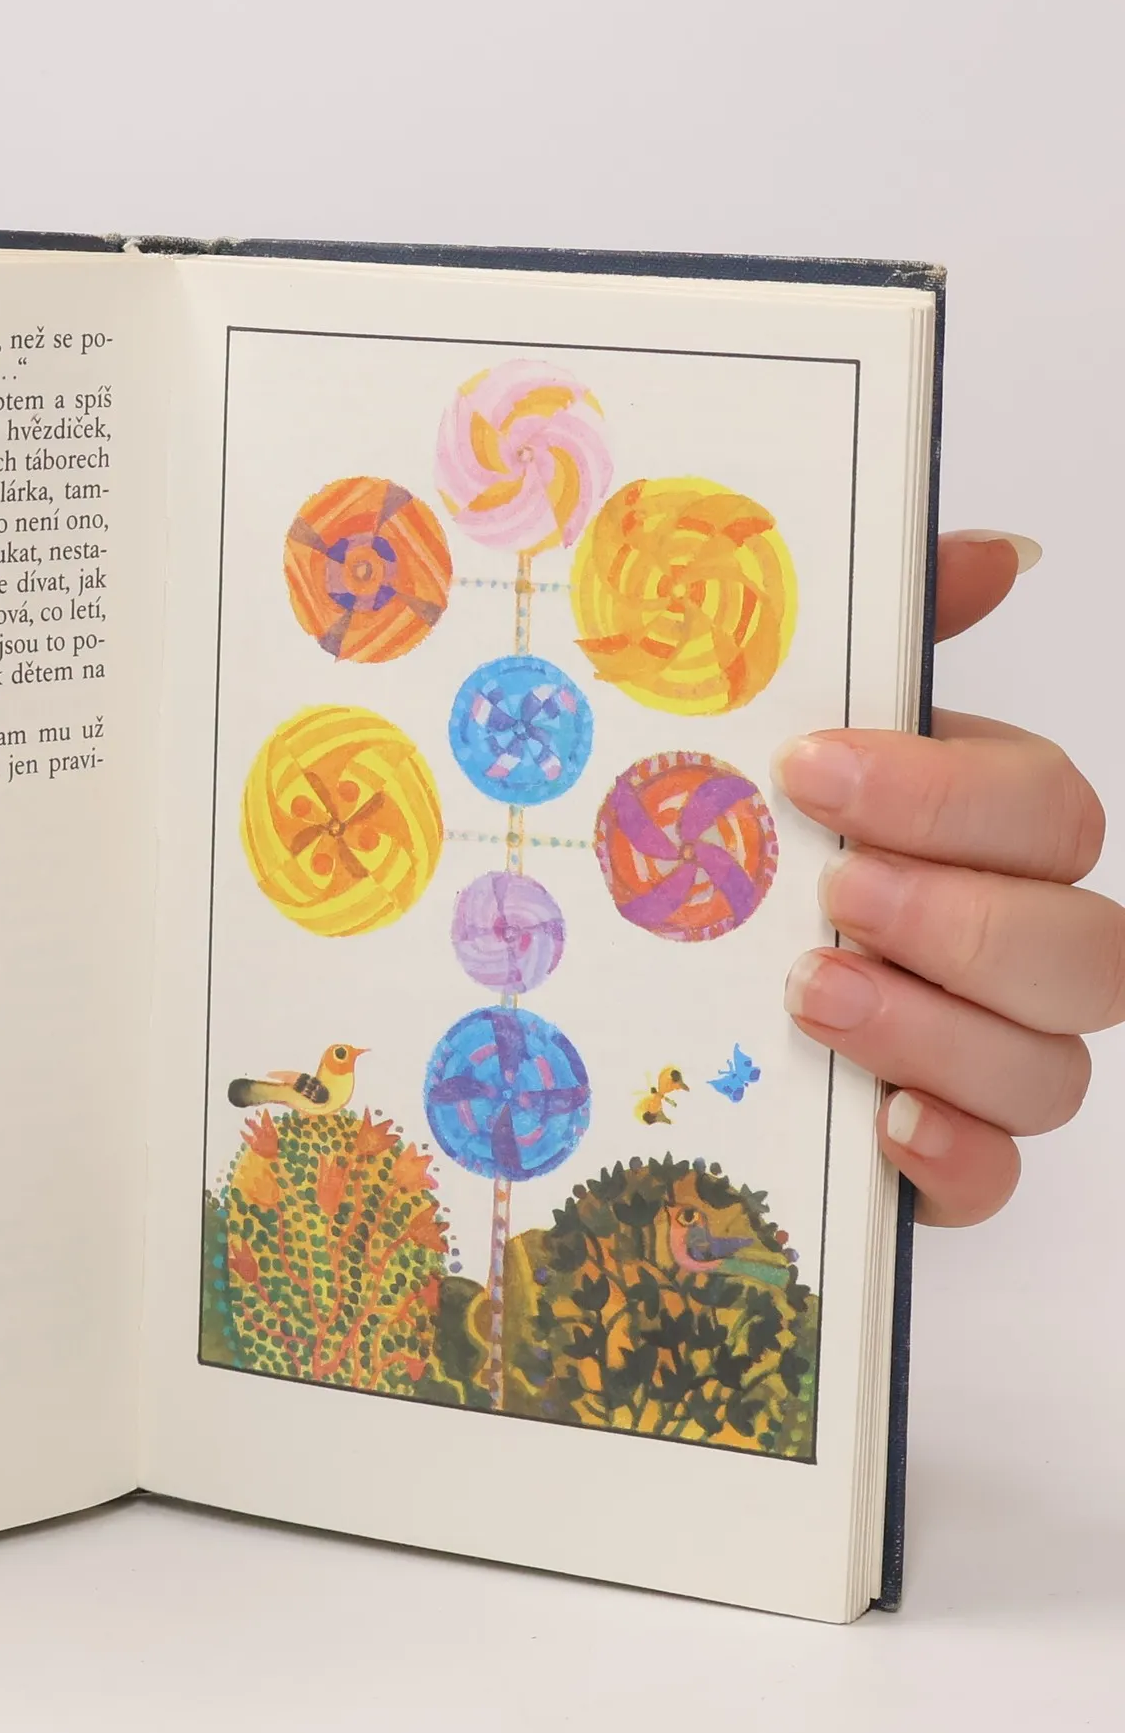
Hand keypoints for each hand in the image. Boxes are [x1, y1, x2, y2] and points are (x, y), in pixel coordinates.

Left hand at [776, 533, 1118, 1224]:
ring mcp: (985, 1061)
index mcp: (985, 839)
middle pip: (1089, 949)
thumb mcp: (779, 735)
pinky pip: (994, 1180)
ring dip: (940, 1031)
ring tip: (811, 991)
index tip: (810, 771)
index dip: (947, 793)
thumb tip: (992, 552)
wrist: (652, 984)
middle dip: (960, 919)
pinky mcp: (938, 1158)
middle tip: (832, 893)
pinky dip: (955, 1157)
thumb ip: (888, 640)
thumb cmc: (742, 847)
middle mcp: (1013, 951)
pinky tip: (884, 1121)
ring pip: (1054, 1069)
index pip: (1048, 810)